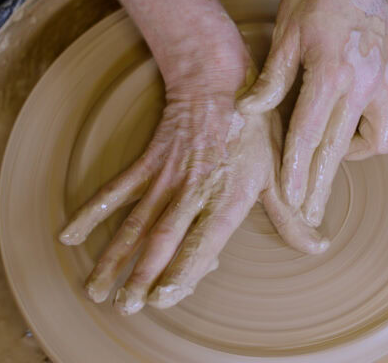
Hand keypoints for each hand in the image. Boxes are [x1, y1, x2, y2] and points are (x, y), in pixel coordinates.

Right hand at [60, 72, 327, 314]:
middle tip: (124, 306)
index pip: (203, 240)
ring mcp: (166, 177)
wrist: (218, 80)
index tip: (161, 296)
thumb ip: (290, 216)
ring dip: (114, 257)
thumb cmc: (253, 129)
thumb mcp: (278, 172)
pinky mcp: (147, 164)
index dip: (182, 269)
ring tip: (95, 290)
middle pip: (162, 237)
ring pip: (135, 222)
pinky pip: (115, 191)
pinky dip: (92, 212)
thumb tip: (317, 248)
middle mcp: (194, 191)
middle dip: (141, 274)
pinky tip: (69, 235)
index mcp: (229, 197)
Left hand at [238, 0, 387, 226]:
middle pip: (338, 151)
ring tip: (320, 178)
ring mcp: (383, 83)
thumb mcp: (287, 31)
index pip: (308, 136)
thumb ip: (272, 78)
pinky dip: (365, 140)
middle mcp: (362, 83)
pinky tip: (343, 137)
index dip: (296, 172)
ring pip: (369, 143)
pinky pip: (384, 127)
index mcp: (330, 72)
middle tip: (309, 218)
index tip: (288, 202)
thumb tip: (248, 112)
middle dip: (321, 188)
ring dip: (344, 165)